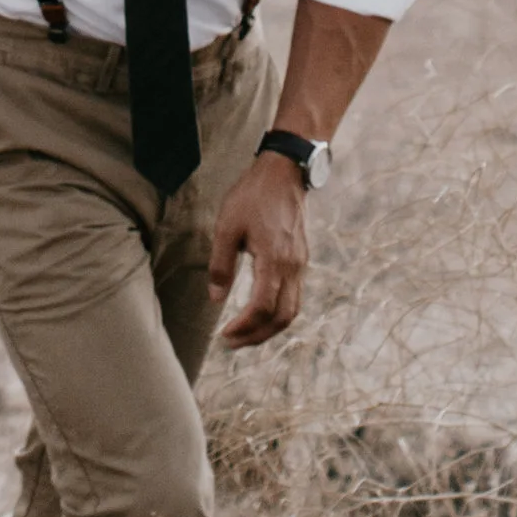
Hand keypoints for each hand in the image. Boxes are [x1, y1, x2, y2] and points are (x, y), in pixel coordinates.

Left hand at [208, 151, 308, 347]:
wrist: (284, 172)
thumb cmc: (253, 195)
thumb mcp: (227, 226)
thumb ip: (221, 264)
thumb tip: (216, 298)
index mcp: (274, 260)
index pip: (263, 308)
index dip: (244, 328)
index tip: (224, 335)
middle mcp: (293, 267)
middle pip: (282, 318)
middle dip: (257, 336)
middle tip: (232, 343)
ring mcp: (300, 264)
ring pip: (291, 311)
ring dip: (269, 329)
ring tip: (245, 334)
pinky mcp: (300, 260)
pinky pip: (294, 297)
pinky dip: (277, 313)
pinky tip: (260, 313)